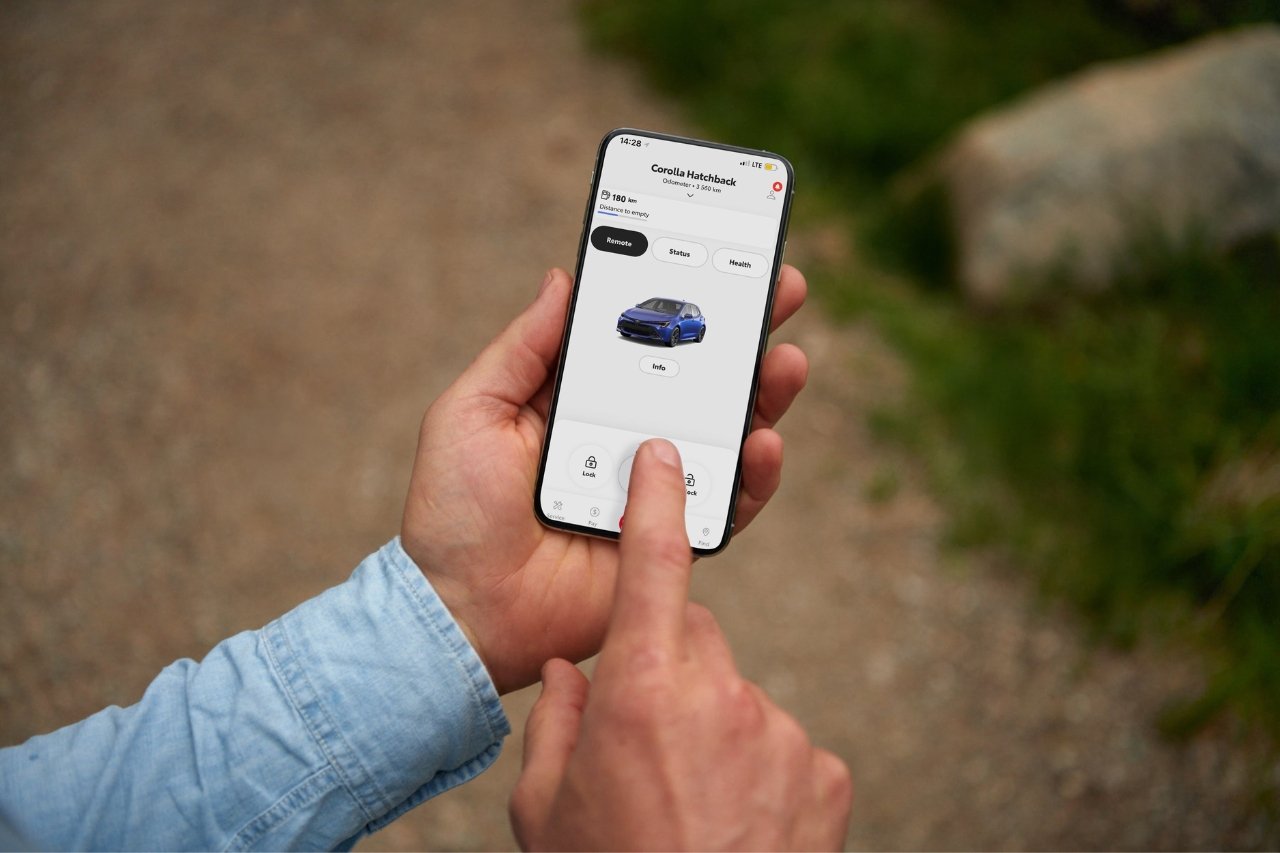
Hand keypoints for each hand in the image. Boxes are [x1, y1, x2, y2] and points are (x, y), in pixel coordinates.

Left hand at [401, 266, 808, 693]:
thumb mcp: (472, 410)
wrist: (462, 610)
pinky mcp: (674, 538)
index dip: (682, 300)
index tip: (720, 261)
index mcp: (579, 401)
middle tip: (784, 291)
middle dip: (746, 333)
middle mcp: (625, 436)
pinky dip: (755, 475)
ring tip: (784, 361)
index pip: (642, 340)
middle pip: (700, 377)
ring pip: (727, 432)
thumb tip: (562, 279)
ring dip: (765, 394)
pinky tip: (763, 441)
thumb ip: (522, 349)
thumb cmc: (454, 511)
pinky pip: (728, 505)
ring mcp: (655, 487)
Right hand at [509, 440, 852, 850]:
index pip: (654, 566)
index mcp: (640, 691)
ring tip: (691, 799)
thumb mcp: (544, 808)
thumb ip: (555, 721)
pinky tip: (736, 819)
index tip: (662, 456)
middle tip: (647, 737)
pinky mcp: (824, 770)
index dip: (657, 502)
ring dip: (715, 726)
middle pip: (694, 637)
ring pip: (738, 696)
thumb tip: (571, 672)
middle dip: (670, 667)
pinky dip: (761, 767)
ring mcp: (781, 732)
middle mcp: (719, 695)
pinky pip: (784, 743)